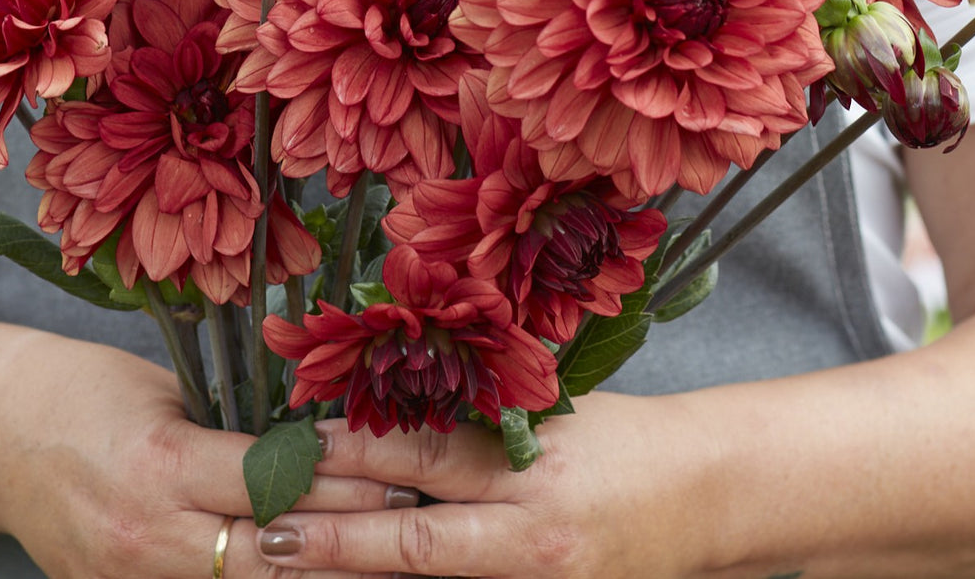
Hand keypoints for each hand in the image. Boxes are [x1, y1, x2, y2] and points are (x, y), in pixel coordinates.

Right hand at [0, 330, 413, 578]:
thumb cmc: (85, 391)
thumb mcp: (165, 390)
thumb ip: (233, 427)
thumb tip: (319, 446)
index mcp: (159, 465)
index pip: (273, 484)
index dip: (341, 481)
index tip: (398, 470)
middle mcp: (145, 538)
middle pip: (272, 555)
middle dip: (348, 541)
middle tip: (412, 520)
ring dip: (316, 577)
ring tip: (382, 558)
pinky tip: (305, 573)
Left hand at [250, 392, 718, 578]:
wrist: (707, 496)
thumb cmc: (623, 437)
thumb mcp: (552, 413)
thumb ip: (479, 420)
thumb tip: (391, 413)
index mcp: (534, 469)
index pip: (427, 453)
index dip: (357, 446)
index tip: (298, 440)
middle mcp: (534, 536)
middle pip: (416, 538)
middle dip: (336, 538)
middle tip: (266, 535)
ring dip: (362, 577)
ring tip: (294, 573)